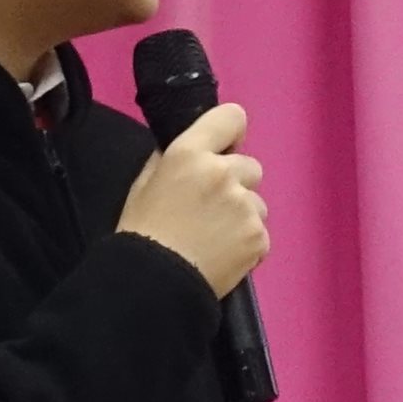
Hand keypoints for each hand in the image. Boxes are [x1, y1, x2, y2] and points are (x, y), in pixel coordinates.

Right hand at [119, 101, 268, 298]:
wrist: (154, 284)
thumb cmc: (142, 232)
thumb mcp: (145, 184)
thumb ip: (173, 160)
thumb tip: (195, 152)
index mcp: (191, 153)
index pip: (233, 117)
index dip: (231, 133)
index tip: (225, 150)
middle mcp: (223, 173)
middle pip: (250, 166)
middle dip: (236, 183)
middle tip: (211, 209)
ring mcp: (245, 206)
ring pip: (256, 202)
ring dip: (242, 216)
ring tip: (214, 238)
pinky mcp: (259, 237)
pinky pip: (260, 233)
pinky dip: (247, 244)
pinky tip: (222, 255)